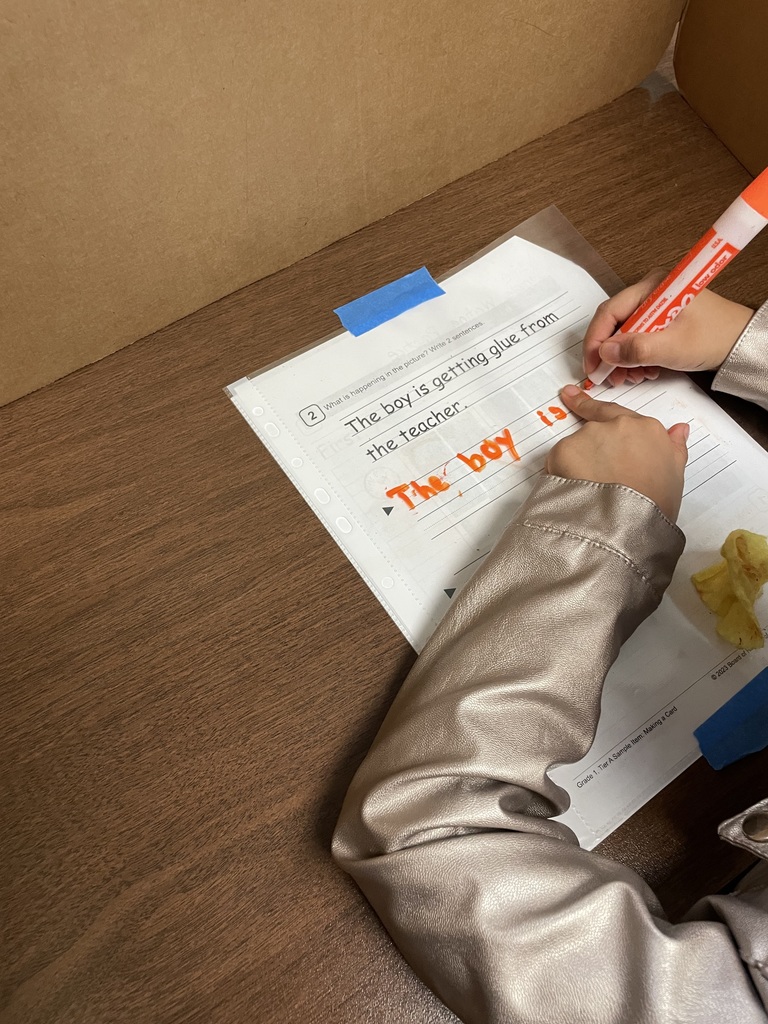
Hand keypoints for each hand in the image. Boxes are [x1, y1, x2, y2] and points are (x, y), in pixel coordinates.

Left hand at [546, 386, 688, 520]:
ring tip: (589, 492)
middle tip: (592, 476)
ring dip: (578, 464)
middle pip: (595, 431)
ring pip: (576, 447)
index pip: (614, 412)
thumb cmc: (655, 506)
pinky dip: (561, 473)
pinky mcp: (565, 450)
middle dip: (591, 451)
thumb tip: (679, 430)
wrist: (626, 524)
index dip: (593, 409)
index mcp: (645, 428)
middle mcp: (616, 425)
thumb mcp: (674, 476)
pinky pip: (558, 460)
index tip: (572, 396)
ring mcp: (589, 435)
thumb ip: (673, 448)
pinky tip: (575, 492)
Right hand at [583, 270, 753, 386]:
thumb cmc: (716, 337)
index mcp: (653, 286)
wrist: (741, 343)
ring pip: (623, 333)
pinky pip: (636, 337)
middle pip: (614, 323)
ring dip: (622, 358)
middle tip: (608, 376)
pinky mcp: (659, 319)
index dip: (596, 341)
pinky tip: (643, 370)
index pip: (610, 311)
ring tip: (631, 376)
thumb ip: (637, 349)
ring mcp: (654, 305)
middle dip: (609, 353)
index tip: (593, 365)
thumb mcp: (673, 347)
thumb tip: (605, 353)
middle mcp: (651, 291)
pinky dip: (634, 357)